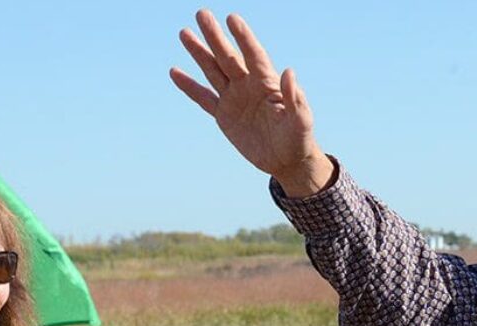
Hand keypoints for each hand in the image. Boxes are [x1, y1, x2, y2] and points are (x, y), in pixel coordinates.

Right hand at [170, 9, 333, 196]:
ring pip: (213, 70)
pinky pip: (203, 98)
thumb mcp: (301, 120)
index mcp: (267, 83)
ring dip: (199, 53)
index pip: (253, 55)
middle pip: (228, 56)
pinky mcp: (223, 115)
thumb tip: (289, 71)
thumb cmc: (299, 138)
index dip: (243, 37)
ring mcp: (234, 98)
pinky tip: (175, 72)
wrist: (286, 160)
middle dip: (215, 36)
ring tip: (184, 33)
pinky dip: (189, 86)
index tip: (231, 18)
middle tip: (202, 13)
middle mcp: (248, 85)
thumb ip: (294, 97)